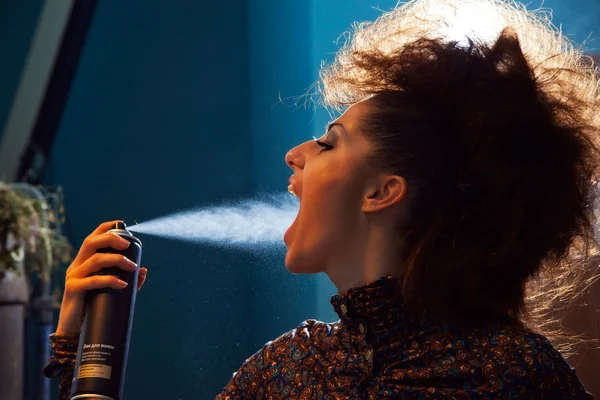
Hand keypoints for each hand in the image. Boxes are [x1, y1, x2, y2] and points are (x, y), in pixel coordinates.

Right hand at [55, 220, 147, 335]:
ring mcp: (73, 277)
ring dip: (116, 260)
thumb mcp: (112, 291)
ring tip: (132, 267)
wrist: (75, 331)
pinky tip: (122, 284)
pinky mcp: (73, 290)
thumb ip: (128, 280)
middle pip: (91, 242)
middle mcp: (77, 266)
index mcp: (84, 261)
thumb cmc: (94, 307)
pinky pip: (92, 280)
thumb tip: (144, 269)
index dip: (105, 228)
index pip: (92, 238)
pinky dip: (109, 280)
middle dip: (111, 239)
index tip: (121, 223)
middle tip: (128, 245)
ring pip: (95, 260)